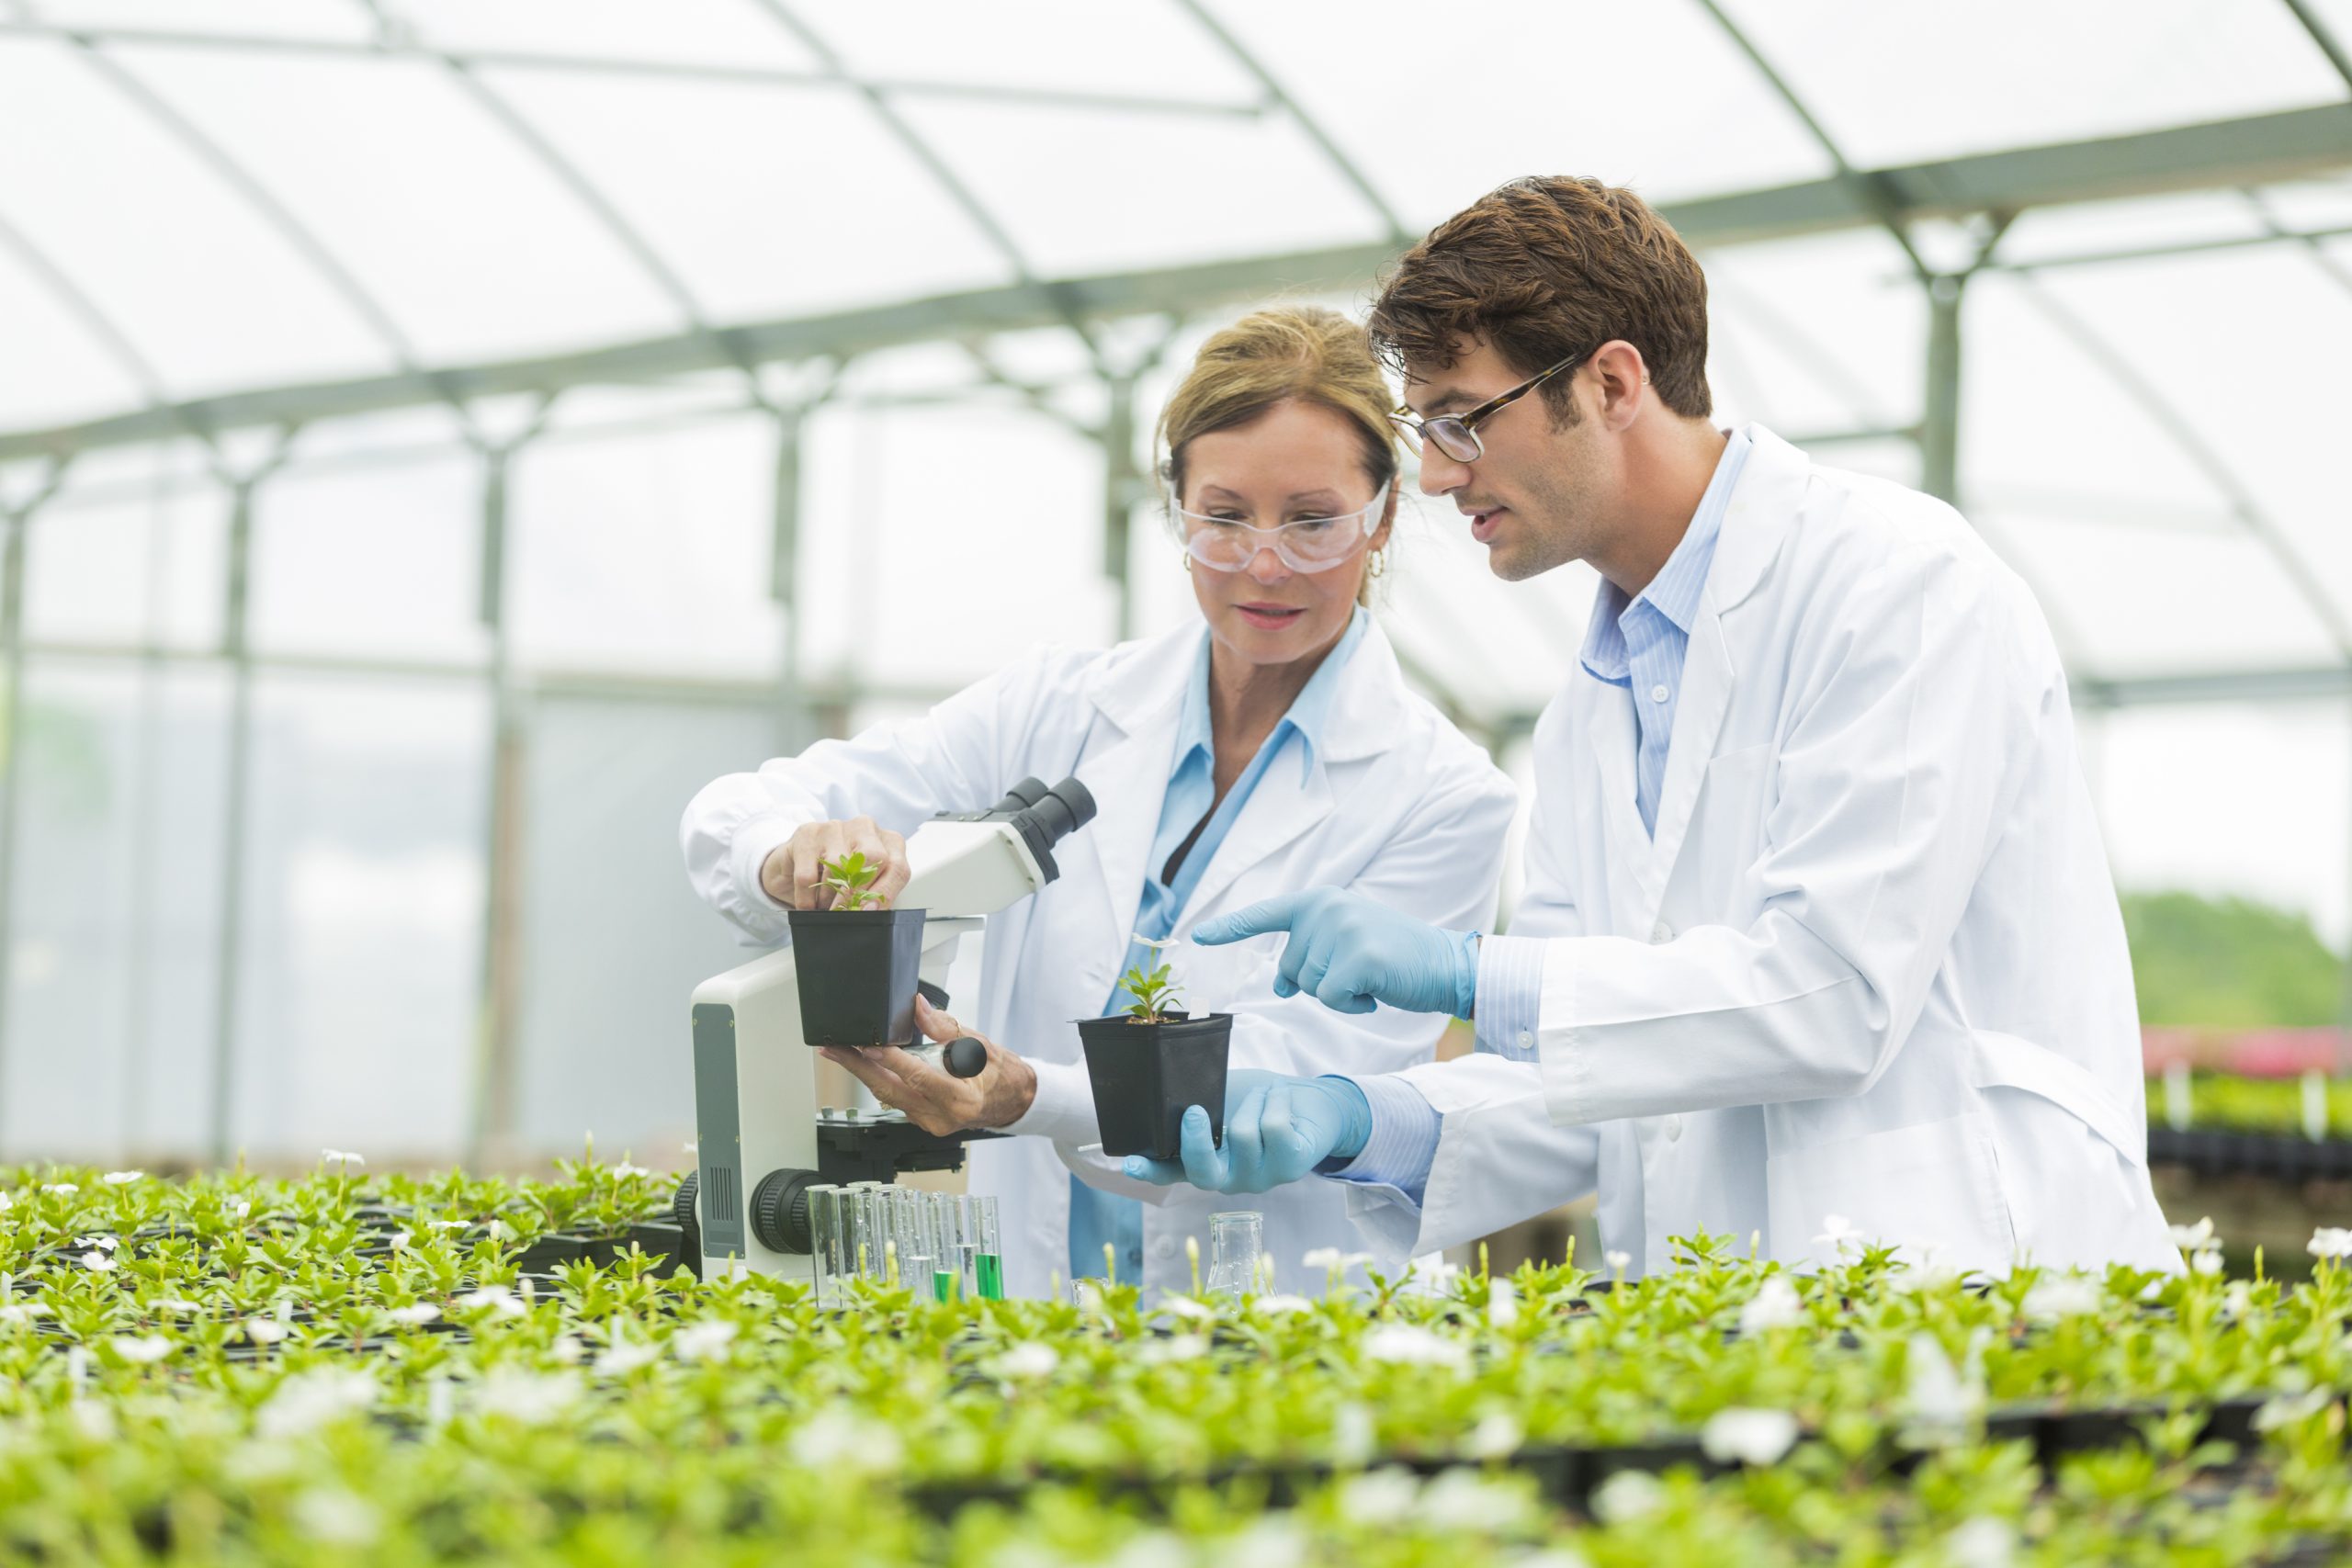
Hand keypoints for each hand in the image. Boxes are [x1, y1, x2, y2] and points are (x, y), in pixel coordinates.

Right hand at [762, 817, 908, 909]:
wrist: (796, 866)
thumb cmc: (840, 879)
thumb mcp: (865, 887)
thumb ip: (875, 897)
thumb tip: (871, 912)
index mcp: (888, 841)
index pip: (898, 867)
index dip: (885, 893)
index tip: (869, 913)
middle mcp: (865, 828)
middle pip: (874, 858)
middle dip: (858, 893)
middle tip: (845, 914)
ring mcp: (835, 827)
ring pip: (838, 866)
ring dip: (830, 898)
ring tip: (825, 909)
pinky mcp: (807, 833)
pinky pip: (808, 874)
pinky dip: (807, 898)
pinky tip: (807, 905)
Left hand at [819, 996, 1036, 1135]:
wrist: (1013, 1100)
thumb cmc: (1000, 1073)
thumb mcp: (978, 1043)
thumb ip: (945, 1027)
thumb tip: (918, 1008)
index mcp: (960, 1098)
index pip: (917, 1076)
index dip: (889, 1059)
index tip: (867, 1044)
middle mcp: (942, 1116)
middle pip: (890, 1090)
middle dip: (858, 1067)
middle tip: (833, 1048)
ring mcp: (930, 1123)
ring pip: (887, 1096)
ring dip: (862, 1073)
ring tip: (839, 1053)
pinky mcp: (923, 1121)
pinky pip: (894, 1100)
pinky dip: (879, 1081)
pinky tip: (865, 1066)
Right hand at [1121, 1069, 1369, 1193]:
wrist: (1314, 1104)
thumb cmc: (1261, 1101)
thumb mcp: (1226, 1100)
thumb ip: (1202, 1105)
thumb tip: (1176, 1093)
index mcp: (1206, 1161)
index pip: (1170, 1172)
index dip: (1148, 1170)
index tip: (1128, 1164)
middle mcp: (1229, 1177)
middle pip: (1203, 1172)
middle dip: (1196, 1141)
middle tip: (1195, 1112)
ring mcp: (1260, 1177)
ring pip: (1243, 1133)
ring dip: (1254, 1100)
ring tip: (1264, 1095)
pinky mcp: (1291, 1167)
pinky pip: (1273, 1127)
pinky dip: (1275, 1101)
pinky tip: (1280, 1099)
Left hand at [1192, 887, 1477, 1016]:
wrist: (1446, 964)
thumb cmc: (1394, 959)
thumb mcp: (1347, 945)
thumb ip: (1311, 955)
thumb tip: (1281, 986)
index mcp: (1320, 900)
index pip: (1266, 915)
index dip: (1230, 928)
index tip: (1196, 937)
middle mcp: (1326, 907)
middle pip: (1291, 969)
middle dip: (1320, 982)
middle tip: (1361, 970)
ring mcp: (1342, 929)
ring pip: (1309, 988)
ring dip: (1339, 995)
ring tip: (1373, 977)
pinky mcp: (1358, 957)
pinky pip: (1330, 999)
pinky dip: (1353, 1005)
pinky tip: (1377, 992)